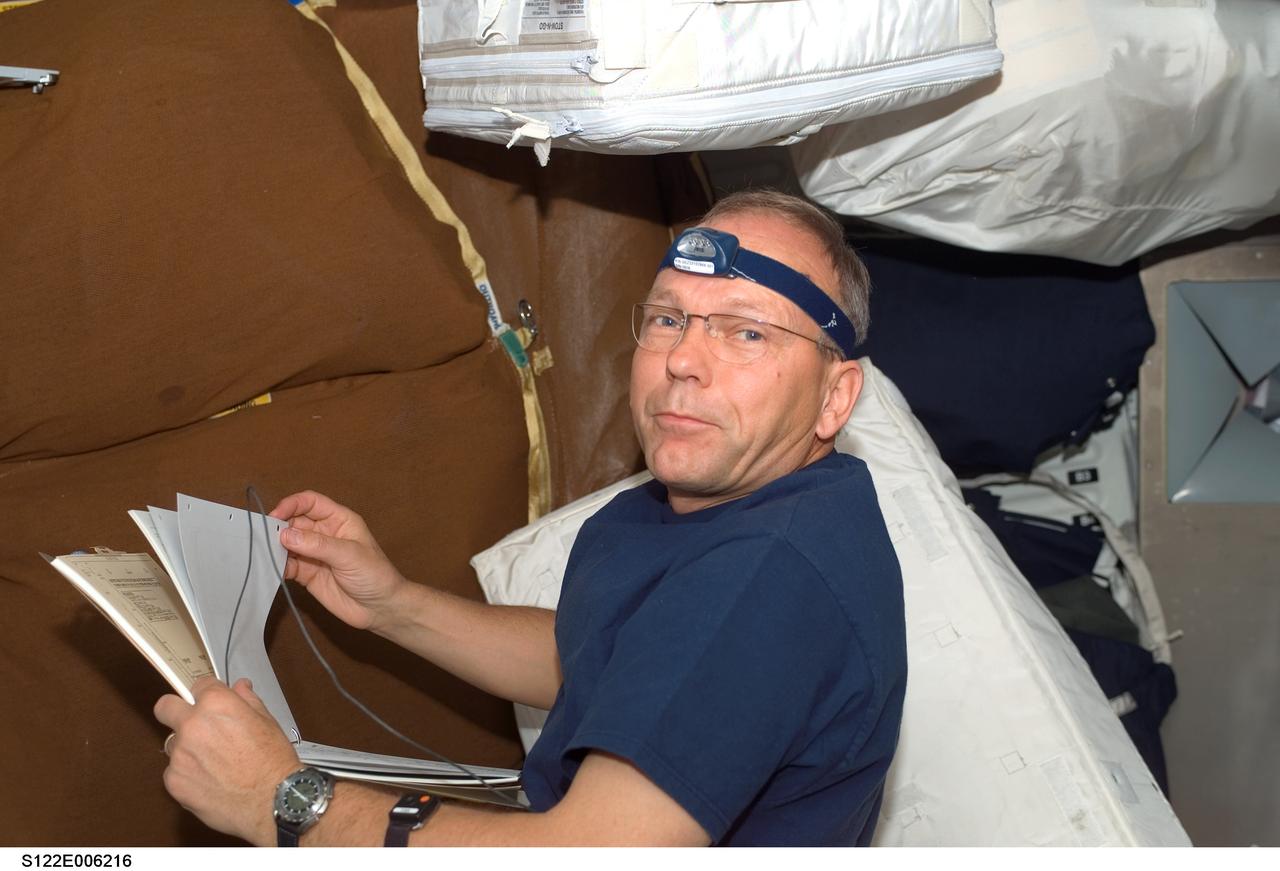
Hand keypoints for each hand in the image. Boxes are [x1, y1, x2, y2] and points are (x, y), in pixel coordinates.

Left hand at [154, 677, 300, 845]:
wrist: (273, 800)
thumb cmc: (273, 762)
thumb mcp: (267, 722)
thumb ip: (247, 701)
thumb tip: (240, 688)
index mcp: (216, 704)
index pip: (198, 685)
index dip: (206, 694)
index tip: (208, 702)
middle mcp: (192, 725)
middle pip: (165, 707)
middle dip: (175, 711)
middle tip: (192, 724)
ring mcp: (180, 754)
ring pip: (173, 744)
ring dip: (187, 749)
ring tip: (213, 764)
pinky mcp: (174, 781)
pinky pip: (174, 772)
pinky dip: (188, 776)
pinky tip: (211, 782)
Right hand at [270, 490, 405, 631]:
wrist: (380, 609)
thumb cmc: (375, 575)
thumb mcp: (350, 555)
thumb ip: (318, 545)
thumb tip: (285, 534)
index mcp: (339, 520)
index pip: (311, 502)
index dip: (292, 504)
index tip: (275, 515)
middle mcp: (324, 534)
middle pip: (294, 522)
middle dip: (278, 527)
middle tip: (263, 537)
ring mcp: (313, 554)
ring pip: (287, 543)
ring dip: (274, 546)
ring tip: (261, 552)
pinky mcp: (306, 574)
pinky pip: (286, 565)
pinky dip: (276, 565)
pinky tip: (269, 567)